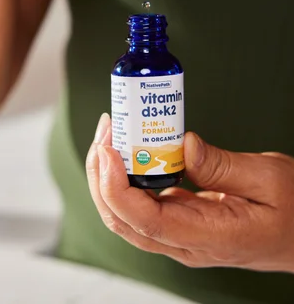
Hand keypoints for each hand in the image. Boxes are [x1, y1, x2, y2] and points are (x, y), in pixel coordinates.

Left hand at [86, 114, 293, 272]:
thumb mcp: (268, 179)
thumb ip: (222, 165)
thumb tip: (181, 145)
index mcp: (209, 238)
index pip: (145, 222)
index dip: (116, 187)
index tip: (108, 150)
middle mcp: (186, 243)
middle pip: (123, 219)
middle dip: (102, 174)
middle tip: (107, 129)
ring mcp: (181, 233)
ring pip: (127, 213)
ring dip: (110, 173)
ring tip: (112, 133)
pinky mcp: (181, 219)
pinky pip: (143, 202)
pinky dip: (127, 175)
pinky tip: (130, 148)